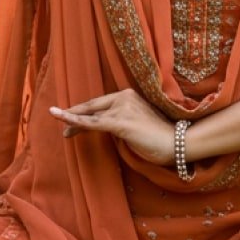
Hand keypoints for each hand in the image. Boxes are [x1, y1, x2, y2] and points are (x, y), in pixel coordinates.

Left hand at [50, 89, 175, 166]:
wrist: (178, 143)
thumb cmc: (160, 139)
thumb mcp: (137, 126)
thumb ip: (122, 121)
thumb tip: (105, 127)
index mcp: (129, 95)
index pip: (101, 103)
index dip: (84, 112)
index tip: (71, 120)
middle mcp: (125, 97)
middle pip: (92, 107)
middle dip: (74, 115)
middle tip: (61, 124)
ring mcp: (122, 108)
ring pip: (90, 116)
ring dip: (74, 123)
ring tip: (64, 134)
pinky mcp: (120, 122)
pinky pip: (92, 123)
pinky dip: (75, 121)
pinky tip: (62, 119)